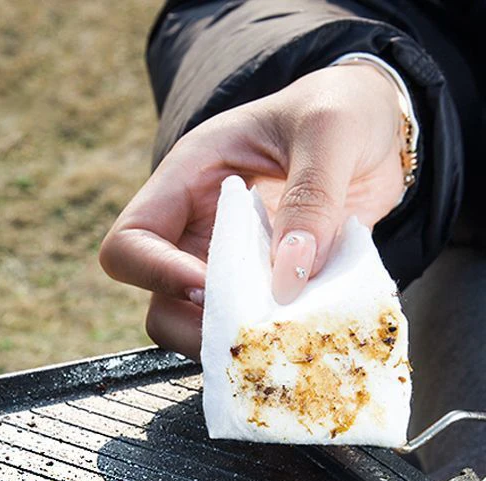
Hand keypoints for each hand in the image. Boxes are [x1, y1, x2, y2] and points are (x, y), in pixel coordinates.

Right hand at [99, 64, 405, 359]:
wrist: (380, 131)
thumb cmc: (340, 108)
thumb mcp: (330, 128)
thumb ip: (312, 196)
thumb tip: (287, 275)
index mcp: (187, 182)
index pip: (130, 242)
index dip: (156, 273)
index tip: (211, 287)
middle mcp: (195, 232)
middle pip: (159, 304)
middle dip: (197, 327)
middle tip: (253, 329)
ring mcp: (228, 268)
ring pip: (200, 330)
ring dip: (237, 342)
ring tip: (287, 334)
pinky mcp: (264, 291)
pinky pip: (252, 332)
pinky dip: (275, 343)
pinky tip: (310, 330)